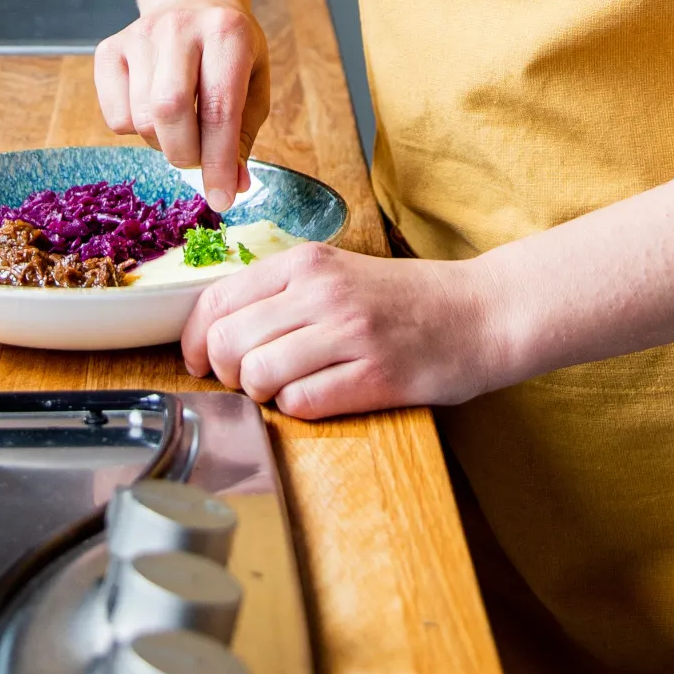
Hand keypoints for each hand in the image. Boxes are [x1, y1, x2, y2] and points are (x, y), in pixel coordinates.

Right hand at [93, 0, 271, 208]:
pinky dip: (136, 131)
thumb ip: (243, 135)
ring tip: (181, 125)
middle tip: (198, 160)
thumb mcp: (253, 81)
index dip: (219, 161)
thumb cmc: (229, 48)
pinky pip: (114, 116)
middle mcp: (179, 28)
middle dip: (185, 154)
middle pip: (170, 112)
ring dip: (163, 143)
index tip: (223, 198)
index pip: (219, 107)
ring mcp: (138, 35)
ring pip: (141, 119)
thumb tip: (234, 187)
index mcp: (227, 32)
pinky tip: (154, 108)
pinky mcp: (109, 49)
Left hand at [181, 244, 525, 418]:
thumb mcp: (338, 275)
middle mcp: (322, 293)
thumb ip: (282, 294)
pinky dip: (297, 410)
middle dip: (227, 373)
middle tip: (251, 380)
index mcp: (307, 264)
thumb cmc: (406, 301)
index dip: (192, 340)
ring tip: (287, 388)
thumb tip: (215, 330)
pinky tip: (320, 397)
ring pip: (258, 374)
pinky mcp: (374, 376)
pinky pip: (301, 403)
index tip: (197, 363)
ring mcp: (350, 334)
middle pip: (227, 342)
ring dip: (262, 393)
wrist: (481, 313)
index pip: (215, 299)